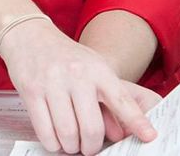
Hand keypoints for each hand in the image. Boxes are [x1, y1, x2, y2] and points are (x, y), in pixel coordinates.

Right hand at [0, 21, 157, 154]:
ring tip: (72, 143)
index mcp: (97, 70)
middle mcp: (76, 75)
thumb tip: (121, 134)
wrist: (30, 36)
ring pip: (67, 133)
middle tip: (89, 147)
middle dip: (91, 146)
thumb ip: (110, 100)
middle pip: (91, 128)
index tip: (149, 137)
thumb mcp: (94, 69)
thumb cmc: (67, 58)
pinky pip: (45, 131)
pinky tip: (56, 138)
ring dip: (71, 147)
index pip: (121, 100)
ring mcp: (51, 82)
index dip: (136, 122)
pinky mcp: (31, 90)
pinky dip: (53, 143)